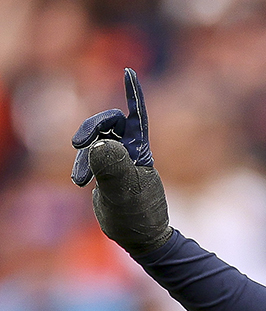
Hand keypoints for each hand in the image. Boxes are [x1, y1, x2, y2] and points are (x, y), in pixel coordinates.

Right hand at [71, 68, 170, 255]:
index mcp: (142, 152)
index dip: (133, 94)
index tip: (129, 72)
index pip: (138, 116)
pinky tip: (80, 182)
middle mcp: (132, 152)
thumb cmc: (138, 217)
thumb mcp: (123, 193)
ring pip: (95, 142)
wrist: (141, 238)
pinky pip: (91, 157)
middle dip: (91, 127)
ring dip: (83, 155)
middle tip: (78, 143)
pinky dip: (82, 165)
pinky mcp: (108, 171)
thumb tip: (99, 145)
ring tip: (79, 180)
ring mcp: (120, 161)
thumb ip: (112, 168)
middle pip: (109, 123)